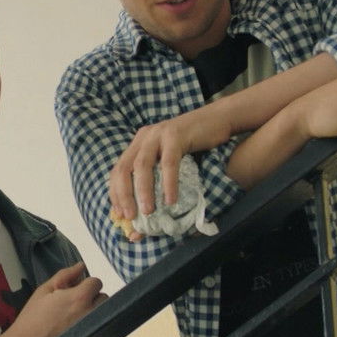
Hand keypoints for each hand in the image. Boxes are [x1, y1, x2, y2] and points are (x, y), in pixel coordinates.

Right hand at [0, 263, 101, 336]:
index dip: (85, 284)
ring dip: (94, 312)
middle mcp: (91, 313)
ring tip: (75, 319)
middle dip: (92, 298)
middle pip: (104, 298)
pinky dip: (93, 327)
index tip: (75, 291)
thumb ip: (65, 275)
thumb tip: (81, 266)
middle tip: (74, 305)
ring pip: (104, 314)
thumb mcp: (45, 291)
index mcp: (80, 297)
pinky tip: (77, 331)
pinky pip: (101, 329)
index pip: (96, 282)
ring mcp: (93, 330)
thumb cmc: (33, 317)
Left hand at [109, 107, 232, 220]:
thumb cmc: (196, 145)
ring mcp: (158, 135)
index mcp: (138, 143)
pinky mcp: (176, 135)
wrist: (219, 118)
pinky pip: (169, 163)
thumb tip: (149, 210)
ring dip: (143, 191)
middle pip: (124, 169)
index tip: (121, 215)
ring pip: (142, 166)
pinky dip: (168, 183)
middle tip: (131, 217)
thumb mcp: (170, 158)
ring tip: (148, 212)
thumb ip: (158, 177)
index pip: (118, 170)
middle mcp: (144, 137)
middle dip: (124, 196)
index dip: (116, 194)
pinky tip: (170, 200)